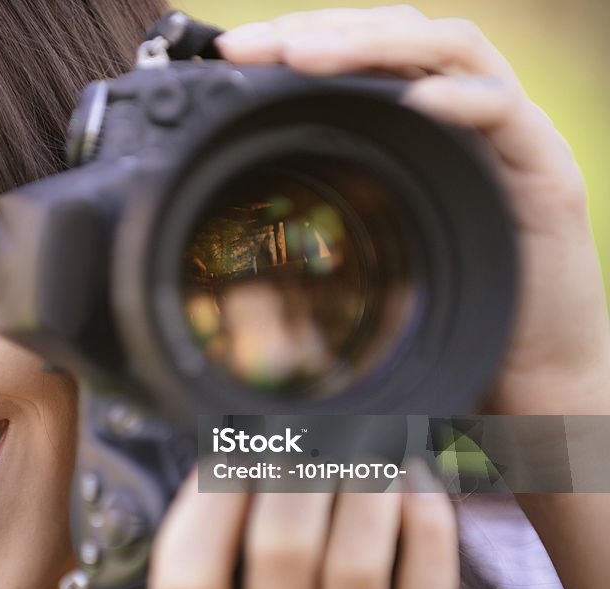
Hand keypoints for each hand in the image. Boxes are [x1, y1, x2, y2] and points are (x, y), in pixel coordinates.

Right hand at [148, 467, 466, 588]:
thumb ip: (208, 569)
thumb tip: (230, 456)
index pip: (189, 573)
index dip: (209, 497)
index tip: (231, 456)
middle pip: (282, 546)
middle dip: (293, 469)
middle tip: (303, 436)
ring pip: (358, 560)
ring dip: (362, 483)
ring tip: (360, 447)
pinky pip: (427, 585)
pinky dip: (425, 519)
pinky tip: (411, 477)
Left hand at [214, 5, 609, 414]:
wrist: (527, 368)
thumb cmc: (442, 307)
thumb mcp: (368, 246)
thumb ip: (325, 207)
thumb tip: (235, 206)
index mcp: (420, 122)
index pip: (361, 50)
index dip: (297, 37)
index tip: (230, 52)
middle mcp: (464, 113)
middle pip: (398, 33)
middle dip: (319, 30)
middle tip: (251, 47)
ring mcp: (507, 135)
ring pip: (452, 49)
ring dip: (374, 45)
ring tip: (305, 57)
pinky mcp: (544, 170)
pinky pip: (504, 114)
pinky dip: (460, 101)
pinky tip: (415, 102)